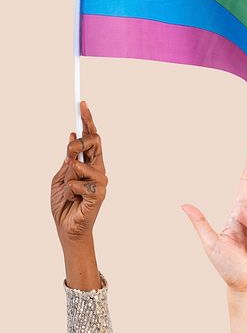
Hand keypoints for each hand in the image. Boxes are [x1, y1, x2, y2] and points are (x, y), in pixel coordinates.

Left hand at [50, 101, 107, 244]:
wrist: (67, 228)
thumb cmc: (65, 205)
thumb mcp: (60, 178)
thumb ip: (68, 161)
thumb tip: (72, 140)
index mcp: (89, 163)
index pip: (91, 137)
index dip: (87, 120)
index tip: (82, 104)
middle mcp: (98, 168)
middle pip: (94, 142)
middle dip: (79, 143)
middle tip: (68, 151)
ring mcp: (101, 181)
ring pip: (84, 163)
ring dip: (71, 173)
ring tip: (69, 188)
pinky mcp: (99, 193)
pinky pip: (80, 182)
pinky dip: (71, 189)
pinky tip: (74, 198)